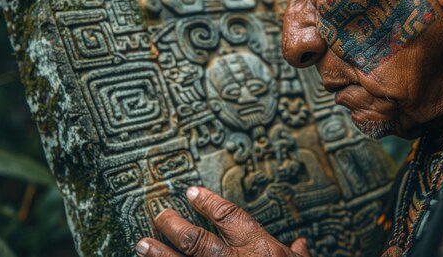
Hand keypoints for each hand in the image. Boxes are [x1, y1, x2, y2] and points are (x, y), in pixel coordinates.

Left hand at [136, 186, 310, 256]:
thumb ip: (295, 255)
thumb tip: (300, 245)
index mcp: (256, 247)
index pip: (227, 215)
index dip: (207, 201)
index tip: (191, 192)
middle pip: (195, 238)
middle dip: (173, 226)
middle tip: (159, 215)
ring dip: (158, 254)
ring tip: (142, 244)